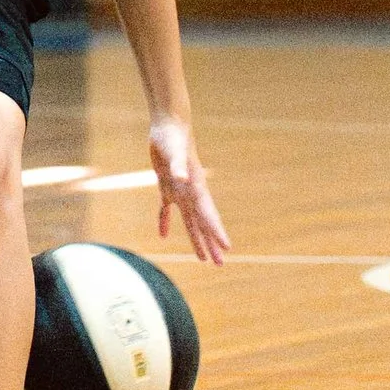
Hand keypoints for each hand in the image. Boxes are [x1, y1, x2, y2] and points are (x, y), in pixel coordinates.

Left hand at [150, 120, 229, 265]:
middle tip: (220, 264)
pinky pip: (165, 208)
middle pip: (203, 223)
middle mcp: (191, 192)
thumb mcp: (173, 151)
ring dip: (195, 239)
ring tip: (202, 258)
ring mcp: (180, 190)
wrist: (168, 124)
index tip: (227, 249)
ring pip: (189, 221)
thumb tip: (182, 178)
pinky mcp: (166, 185)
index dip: (217, 232)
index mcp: (196, 187)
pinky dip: (163, 221)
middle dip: (211, 244)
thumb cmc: (172, 136)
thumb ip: (178, 166)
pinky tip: (162, 235)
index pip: (209, 214)